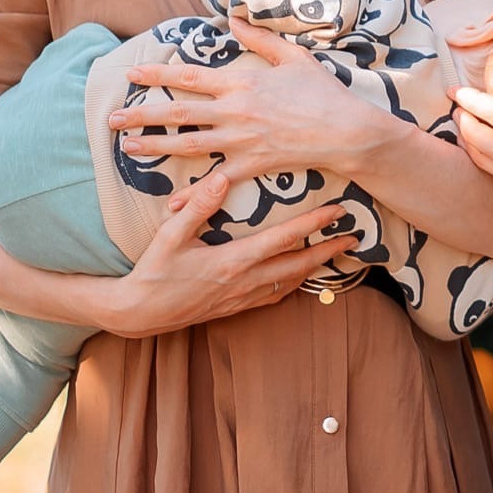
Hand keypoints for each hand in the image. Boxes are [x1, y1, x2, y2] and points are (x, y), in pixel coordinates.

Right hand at [93, 171, 358, 338]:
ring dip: (315, 269)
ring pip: (290, 284)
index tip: (338, 212)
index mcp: (232, 261)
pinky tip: (301, 279)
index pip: (283, 240)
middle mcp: (244, 282)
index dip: (313, 226)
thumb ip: (198, 207)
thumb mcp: (169, 235)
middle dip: (328, 251)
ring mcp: (241, 299)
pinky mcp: (235, 309)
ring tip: (337, 255)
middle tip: (355, 238)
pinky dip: (294, 287)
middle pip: (298, 266)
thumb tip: (222, 178)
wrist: (137, 314)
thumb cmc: (153, 271)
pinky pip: (274, 298)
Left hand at [107, 18, 379, 184]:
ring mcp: (241, 140)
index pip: (190, 77)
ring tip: (128, 148)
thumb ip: (261, 39)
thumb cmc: (323, 92)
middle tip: (112, 119)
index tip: (132, 75)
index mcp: (242, 83)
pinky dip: (193, 194)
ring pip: (188, 144)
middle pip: (178, 113)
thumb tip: (233, 20)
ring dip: (154, 146)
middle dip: (142, 115)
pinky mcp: (252, 164)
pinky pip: (216, 180)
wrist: (344, 130)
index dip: (158, 75)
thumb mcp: (294, 57)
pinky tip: (170, 203)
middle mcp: (235, 111)